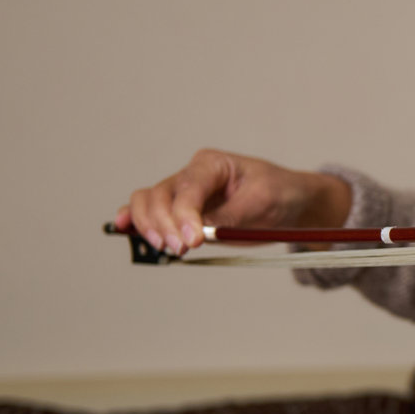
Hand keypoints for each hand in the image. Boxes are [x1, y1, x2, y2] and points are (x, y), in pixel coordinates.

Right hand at [114, 148, 351, 255]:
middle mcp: (191, 176)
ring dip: (149, 226)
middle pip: (159, 195)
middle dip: (164, 223)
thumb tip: (200, 232)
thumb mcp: (262, 202)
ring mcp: (183, 195)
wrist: (289, 202)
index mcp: (212, 164)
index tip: (194, 240)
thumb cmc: (277, 193)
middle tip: (179, 249)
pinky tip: (125, 231)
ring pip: (148, 203)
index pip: (188, 187)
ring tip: (164, 249)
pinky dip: (136, 222)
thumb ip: (229, 216)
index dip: (185, 214)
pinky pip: (151, 215)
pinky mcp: (182, 215)